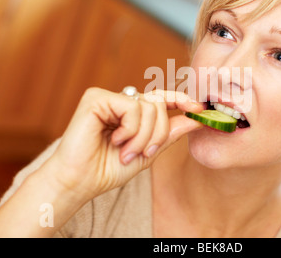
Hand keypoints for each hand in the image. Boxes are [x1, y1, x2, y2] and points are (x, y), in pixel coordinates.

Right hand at [43, 87, 202, 201]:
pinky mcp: (97, 98)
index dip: (181, 100)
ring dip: (143, 136)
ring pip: (149, 106)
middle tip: (144, 153)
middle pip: (160, 104)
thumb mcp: (148, 152)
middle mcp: (121, 101)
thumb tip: (196, 119)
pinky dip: (130, 129)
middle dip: (158, 133)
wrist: (81, 181)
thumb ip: (170, 134)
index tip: (199, 109)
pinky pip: (132, 107)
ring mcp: (109, 98)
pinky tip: (114, 139)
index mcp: (132, 113)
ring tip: (126, 152)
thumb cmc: (109, 169)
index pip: (161, 99)